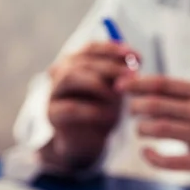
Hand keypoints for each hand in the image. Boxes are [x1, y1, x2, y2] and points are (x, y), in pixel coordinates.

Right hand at [45, 42, 139, 168]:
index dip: (113, 49)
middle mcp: (60, 72)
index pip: (91, 48)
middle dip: (110, 66)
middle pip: (82, 61)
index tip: (137, 57)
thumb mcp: (115, 90)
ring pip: (71, 77)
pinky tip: (110, 116)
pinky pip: (71, 107)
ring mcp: (53, 92)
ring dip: (98, 84)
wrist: (87, 141)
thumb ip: (120, 75)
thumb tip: (133, 61)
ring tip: (118, 96)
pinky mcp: (52, 113)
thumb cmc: (103, 110)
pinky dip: (93, 110)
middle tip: (132, 75)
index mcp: (75, 62)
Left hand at [118, 75, 189, 189]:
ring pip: (159, 129)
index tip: (121, 85)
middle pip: (156, 105)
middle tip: (131, 111)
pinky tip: (147, 153)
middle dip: (135, 107)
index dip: (137, 83)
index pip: (164, 83)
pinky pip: (170, 160)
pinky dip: (152, 156)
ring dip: (142, 129)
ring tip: (141, 131)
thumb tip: (157, 92)